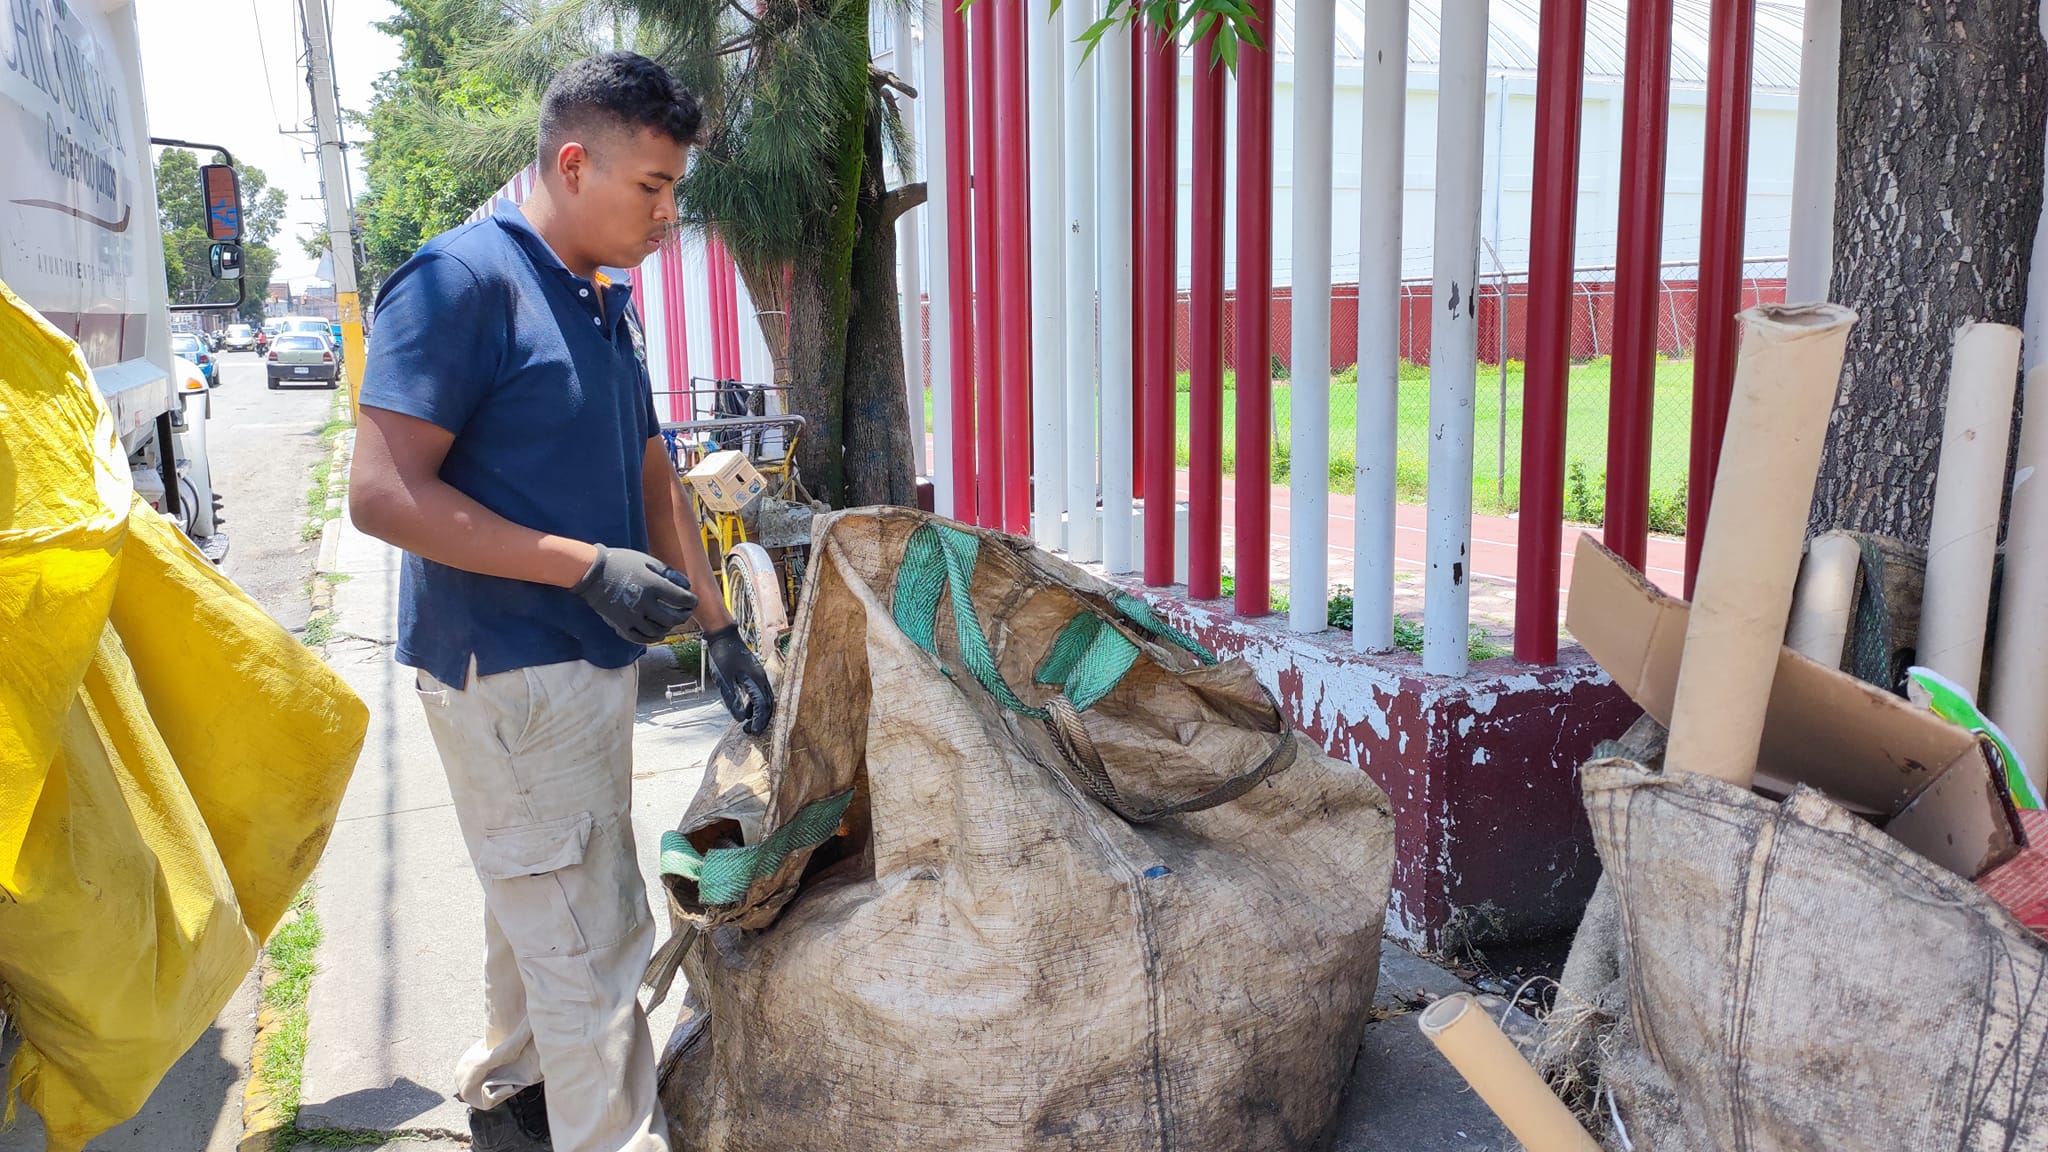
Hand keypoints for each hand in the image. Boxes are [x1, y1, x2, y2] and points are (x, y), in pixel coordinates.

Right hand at [571, 544, 697, 643]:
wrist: (592, 573)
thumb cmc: (620, 563)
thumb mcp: (647, 561)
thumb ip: (669, 573)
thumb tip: (686, 585)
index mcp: (653, 586)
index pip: (682, 600)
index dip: (692, 602)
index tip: (692, 601)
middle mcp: (645, 604)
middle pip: (673, 619)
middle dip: (684, 616)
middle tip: (685, 612)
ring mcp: (632, 617)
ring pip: (659, 630)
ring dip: (669, 627)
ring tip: (670, 620)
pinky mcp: (621, 625)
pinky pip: (641, 638)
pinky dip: (652, 637)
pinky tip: (658, 633)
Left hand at [705, 624, 774, 734]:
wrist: (724, 636)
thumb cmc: (722, 656)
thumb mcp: (724, 680)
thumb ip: (732, 699)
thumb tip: (740, 718)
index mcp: (756, 680)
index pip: (762, 706)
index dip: (759, 721)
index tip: (753, 732)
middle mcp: (762, 678)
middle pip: (768, 704)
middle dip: (762, 720)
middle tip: (751, 732)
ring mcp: (760, 675)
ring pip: (766, 699)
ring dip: (759, 713)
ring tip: (748, 724)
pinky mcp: (755, 674)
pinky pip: (761, 693)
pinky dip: (757, 704)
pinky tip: (748, 710)